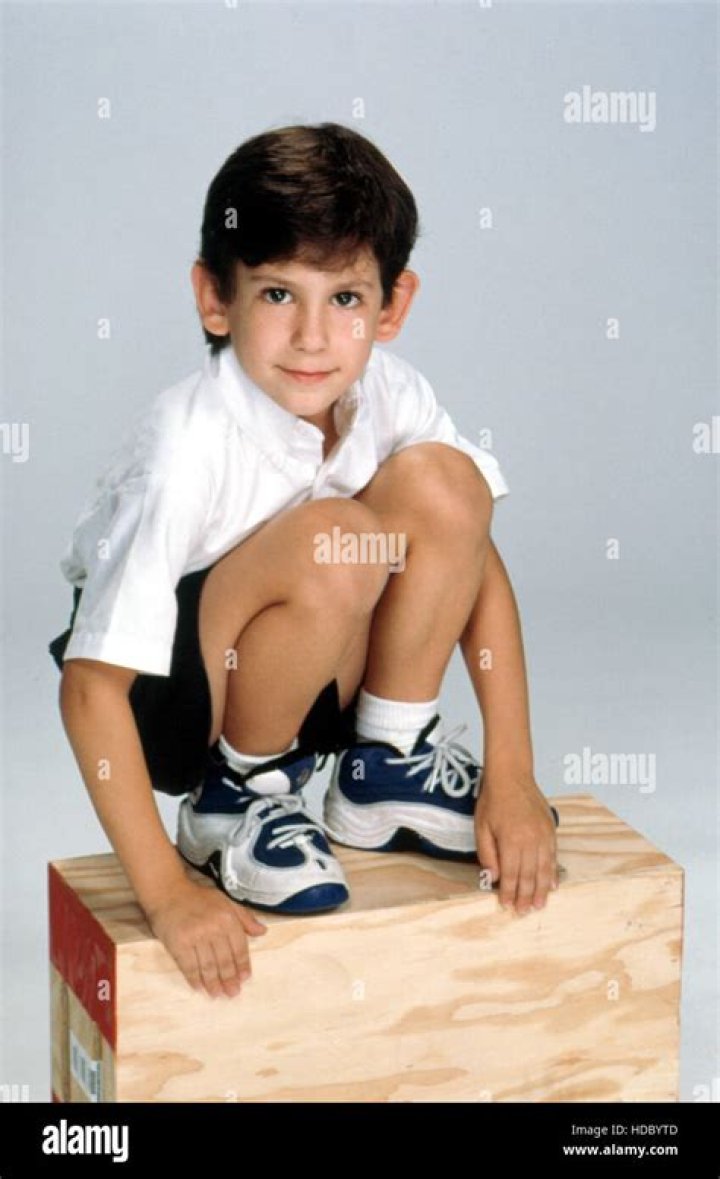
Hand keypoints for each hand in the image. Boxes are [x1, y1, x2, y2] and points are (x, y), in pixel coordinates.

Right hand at [145, 877, 267, 997]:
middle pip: (224, 959)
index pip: (239, 946)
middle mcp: (213, 928)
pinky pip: (189, 966)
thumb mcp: (226, 901)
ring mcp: (195, 936)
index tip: (245, 978)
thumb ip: (245, 918)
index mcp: (227, 918)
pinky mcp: (178, 944)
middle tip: (232, 993)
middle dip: (229, 979)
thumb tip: (263, 931)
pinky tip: (198, 986)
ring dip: (213, 983)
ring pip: (208, 966)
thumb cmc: (198, 898)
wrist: (168, 892)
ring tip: (217, 994)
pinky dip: (194, 978)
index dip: (243, 964)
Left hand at [474, 773, 558, 915]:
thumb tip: (494, 878)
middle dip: (527, 897)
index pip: (512, 874)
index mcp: (511, 841)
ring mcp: (544, 835)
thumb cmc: (493, 800)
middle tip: (525, 912)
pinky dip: (552, 873)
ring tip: (540, 905)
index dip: (510, 893)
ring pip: (544, 869)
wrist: (512, 775)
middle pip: (530, 876)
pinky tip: (552, 885)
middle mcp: (530, 840)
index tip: (508, 906)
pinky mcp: (551, 830)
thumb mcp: (481, 827)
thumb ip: (487, 854)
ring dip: (542, 890)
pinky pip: (553, 857)